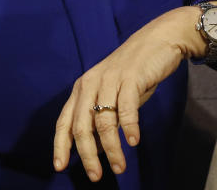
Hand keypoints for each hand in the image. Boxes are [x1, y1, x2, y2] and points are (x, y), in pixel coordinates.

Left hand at [52, 7, 199, 181]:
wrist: (156, 42)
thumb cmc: (134, 73)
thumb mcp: (113, 98)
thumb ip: (103, 120)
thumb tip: (97, 151)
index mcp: (82, 89)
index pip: (64, 121)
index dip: (61, 145)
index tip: (60, 167)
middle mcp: (90, 84)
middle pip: (81, 125)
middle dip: (87, 154)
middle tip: (95, 175)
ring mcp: (109, 80)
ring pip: (103, 121)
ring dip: (111, 148)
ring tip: (120, 168)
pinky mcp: (130, 78)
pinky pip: (126, 107)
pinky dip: (129, 127)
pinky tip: (133, 142)